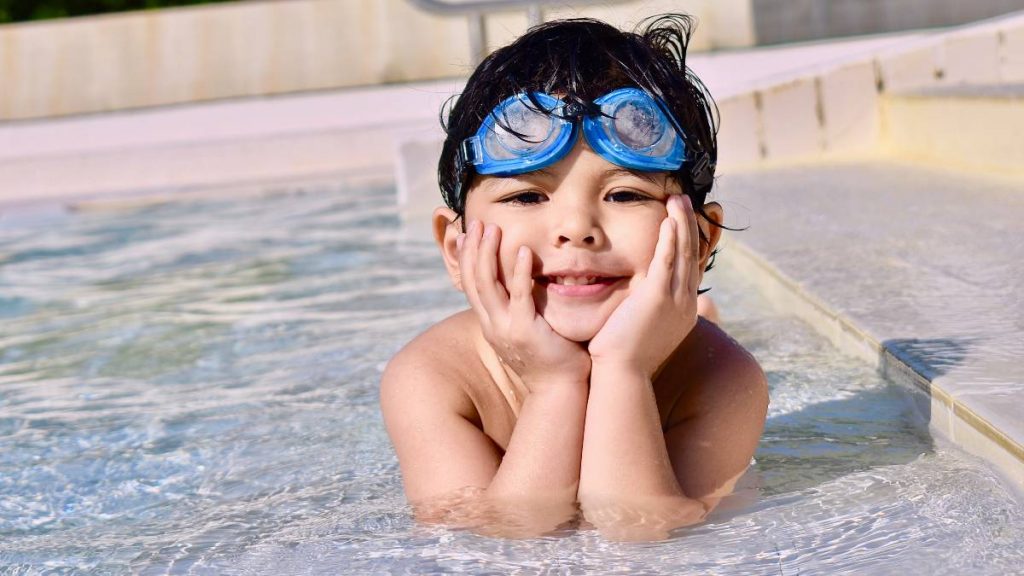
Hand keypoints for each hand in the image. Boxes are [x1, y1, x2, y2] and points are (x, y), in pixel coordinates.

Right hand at [459, 220, 591, 390]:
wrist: (560, 389)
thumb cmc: (551, 357)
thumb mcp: (526, 329)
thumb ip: (520, 307)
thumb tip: (520, 286)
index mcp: (490, 323)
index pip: (469, 285)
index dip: (466, 258)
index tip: (466, 234)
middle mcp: (491, 325)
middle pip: (472, 280)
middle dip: (473, 249)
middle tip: (476, 223)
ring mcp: (505, 328)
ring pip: (487, 285)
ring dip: (488, 254)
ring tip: (492, 230)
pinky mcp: (524, 331)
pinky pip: (519, 296)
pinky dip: (519, 272)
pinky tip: (523, 251)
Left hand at [587, 195, 700, 377]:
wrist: (622, 375)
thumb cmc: (625, 358)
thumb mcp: (644, 331)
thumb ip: (647, 312)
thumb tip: (642, 303)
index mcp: (684, 311)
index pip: (689, 268)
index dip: (689, 242)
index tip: (686, 221)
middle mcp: (685, 304)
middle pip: (691, 255)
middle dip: (689, 225)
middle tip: (684, 201)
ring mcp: (675, 301)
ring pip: (682, 254)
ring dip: (681, 224)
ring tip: (678, 200)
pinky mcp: (657, 298)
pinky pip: (666, 262)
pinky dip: (669, 240)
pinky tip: (669, 221)